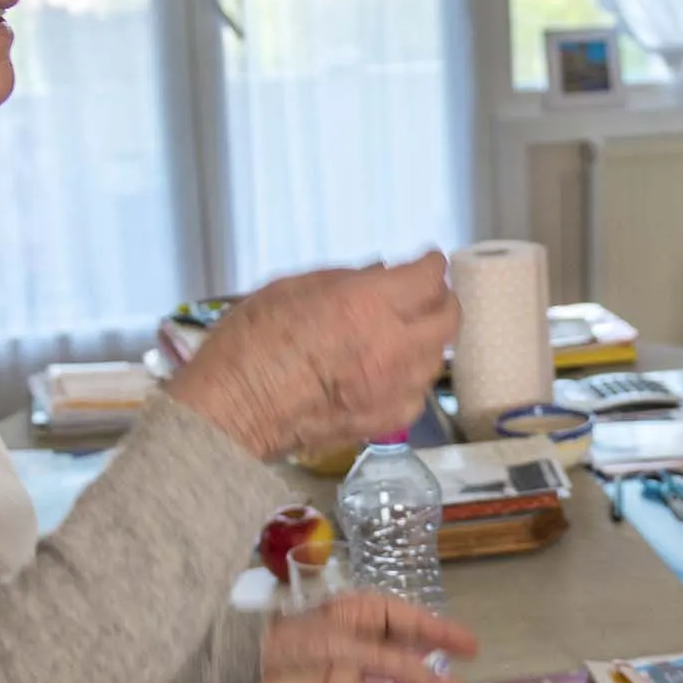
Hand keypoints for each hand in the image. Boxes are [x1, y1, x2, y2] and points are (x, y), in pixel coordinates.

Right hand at [164, 252, 458, 459]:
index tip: (427, 262)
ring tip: (407, 332)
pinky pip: (417, 394)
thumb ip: (345, 279)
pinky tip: (392, 372)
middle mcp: (391, 346)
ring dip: (428, 339)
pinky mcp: (384, 420)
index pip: (429, 278)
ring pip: (437, 357)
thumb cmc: (249, 346)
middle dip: (442, 300)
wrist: (234, 411)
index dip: (431, 265)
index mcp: (367, 305)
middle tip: (427, 295)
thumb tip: (380, 274)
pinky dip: (412, 378)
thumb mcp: (291, 289)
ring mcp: (392, 388)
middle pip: (449, 318)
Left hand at [258, 591, 479, 682]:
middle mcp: (359, 630)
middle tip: (467, 665)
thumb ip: (386, 661)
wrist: (247, 661)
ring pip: (392, 671)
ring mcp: (349, 658)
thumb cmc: (295, 638)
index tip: (468, 643)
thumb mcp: (344, 645)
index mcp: (360, 608)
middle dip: (434, 654)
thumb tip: (424, 672)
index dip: (439, 629)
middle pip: (405, 642)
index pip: (409, 617)